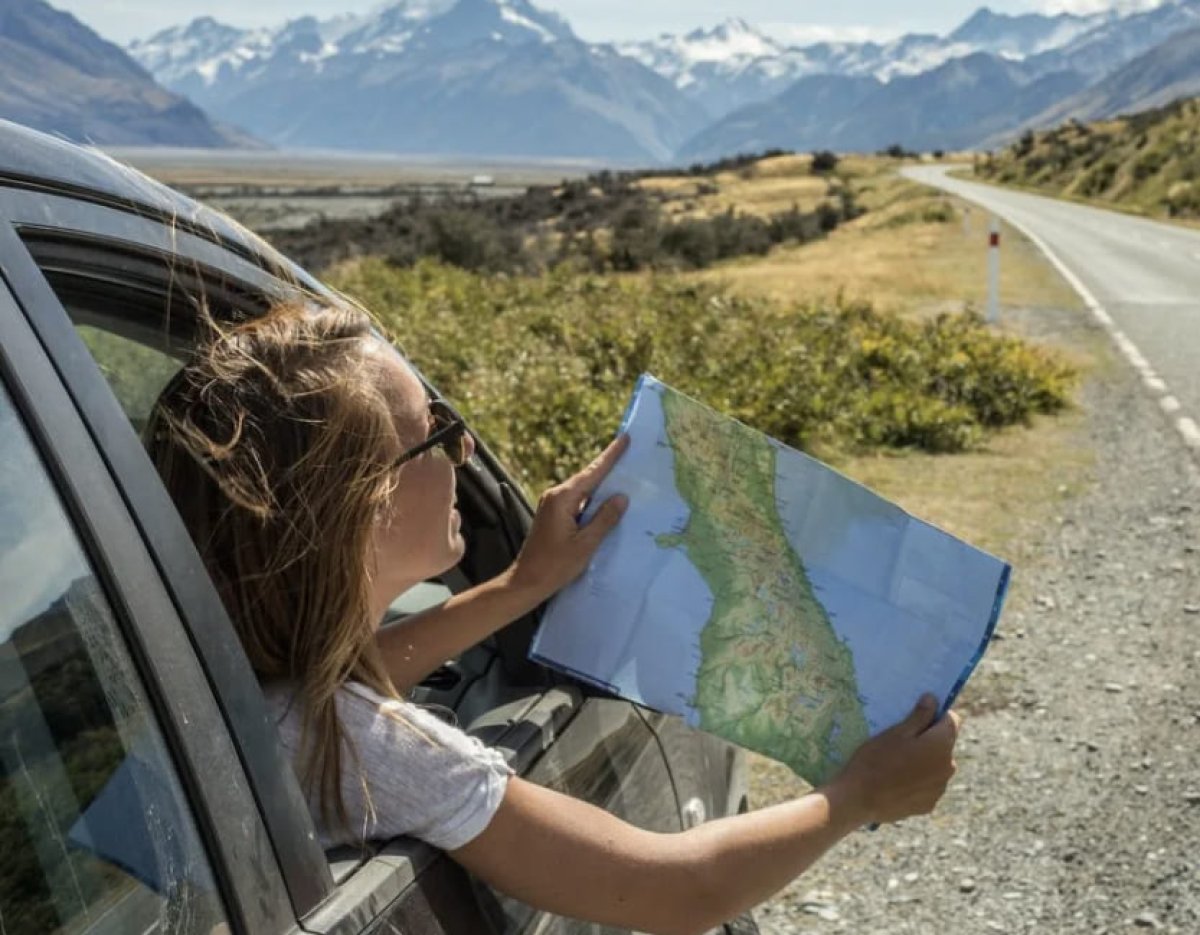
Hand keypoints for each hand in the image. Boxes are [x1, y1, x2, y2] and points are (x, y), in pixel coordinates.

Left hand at [506, 434, 630, 603]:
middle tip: (630, 454)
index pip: (592, 472)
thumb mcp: (586, 544)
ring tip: (626, 477)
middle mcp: (555, 496)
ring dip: (602, 486)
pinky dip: (593, 500)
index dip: (610, 456)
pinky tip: (608, 504)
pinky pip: (578, 502)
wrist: (526, 581)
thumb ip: (604, 519)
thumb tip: (621, 497)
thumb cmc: (555, 566)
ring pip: (583, 491)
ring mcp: (552, 505)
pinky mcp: (553, 515)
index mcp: (563, 499)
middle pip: (588, 478)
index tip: (624, 438)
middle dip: (609, 468)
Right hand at [824, 694, 960, 826]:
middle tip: (901, 740)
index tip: (918, 715)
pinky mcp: (929, 804)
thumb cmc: (875, 760)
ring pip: (936, 766)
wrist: (859, 799)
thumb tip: (934, 699)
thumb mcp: (895, 732)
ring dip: (924, 761)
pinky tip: (896, 781)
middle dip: (928, 739)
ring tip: (896, 763)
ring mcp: (939, 789)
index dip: (936, 714)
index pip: (952, 721)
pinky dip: (918, 780)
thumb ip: (919, 716)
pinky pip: (928, 785)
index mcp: (941, 745)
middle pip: (944, 744)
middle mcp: (948, 767)